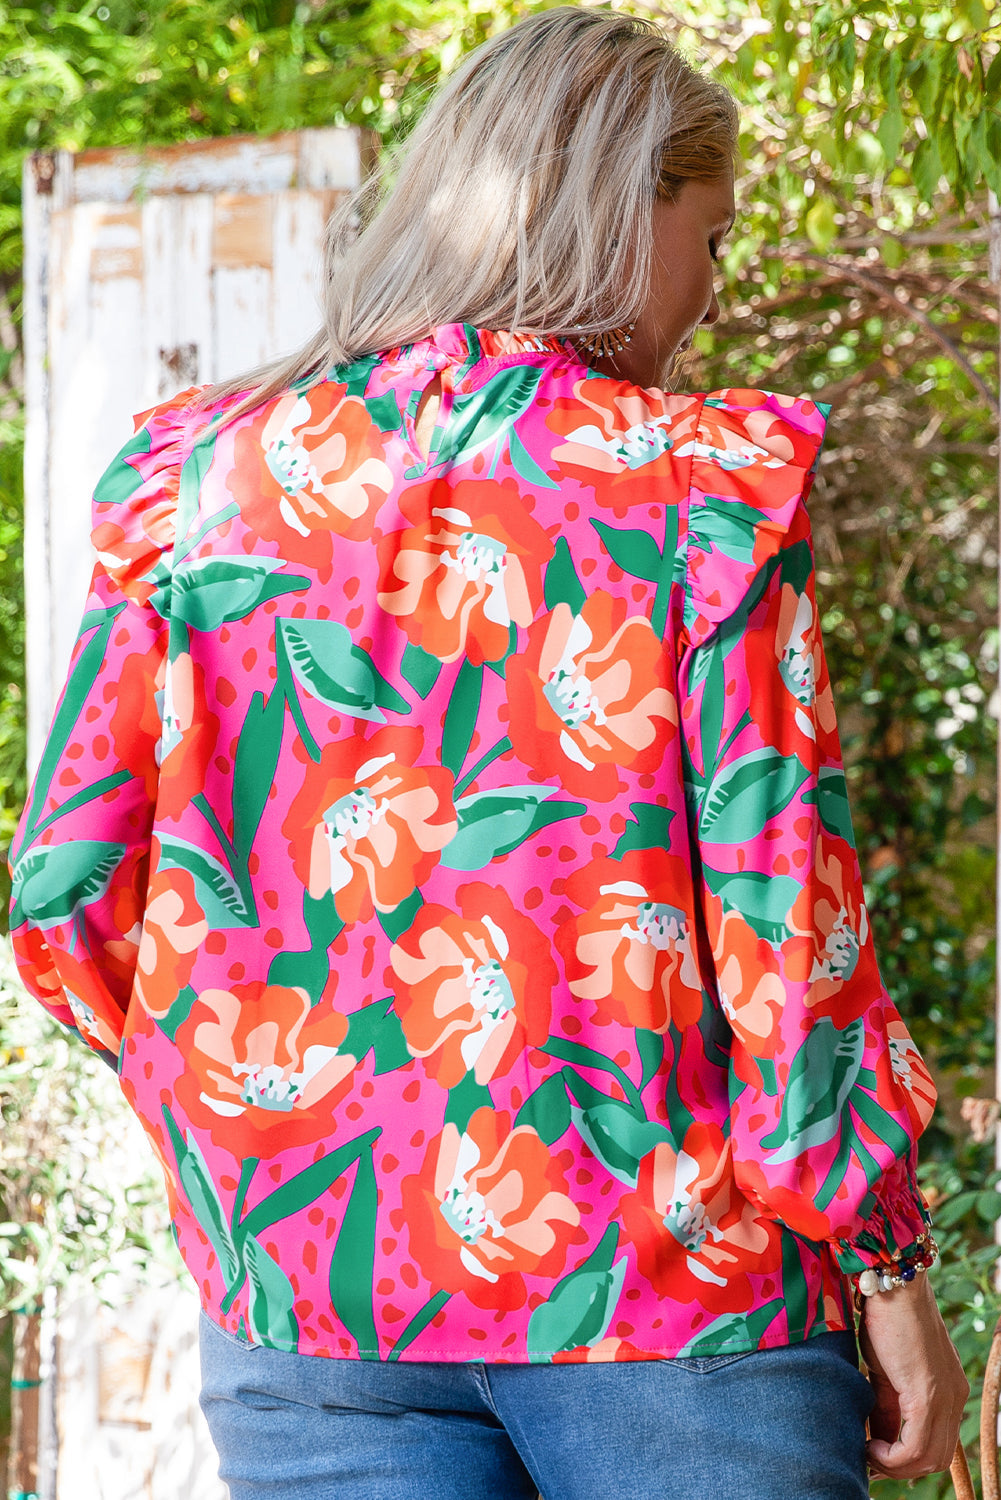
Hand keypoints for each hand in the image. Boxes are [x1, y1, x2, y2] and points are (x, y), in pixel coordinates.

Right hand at [858, 1271, 968, 1478]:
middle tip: (868, 1453)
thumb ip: (887, 1402)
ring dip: (893, 1465)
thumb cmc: (885, 1316)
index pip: (934, 1442)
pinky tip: (868, 1443)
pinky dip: (890, 1456)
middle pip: (935, 1458)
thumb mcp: (887, 1368)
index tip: (872, 1448)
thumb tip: (875, 1436)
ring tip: (866, 1449)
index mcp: (948, 1388)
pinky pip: (913, 1448)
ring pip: (927, 1459)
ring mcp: (945, 1397)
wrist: (891, 1281)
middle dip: (899, 1466)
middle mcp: (955, 1396)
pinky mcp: (926, 1395)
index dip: (902, 1455)